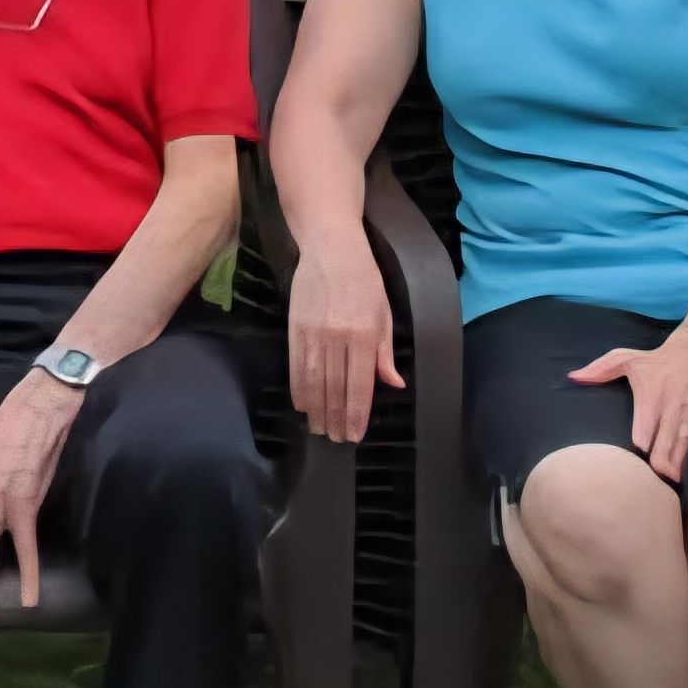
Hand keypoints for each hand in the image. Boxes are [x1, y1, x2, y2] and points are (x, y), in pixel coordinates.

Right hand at [286, 236, 400, 442]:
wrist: (330, 248)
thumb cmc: (365, 279)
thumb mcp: (384, 313)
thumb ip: (385, 352)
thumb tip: (393, 384)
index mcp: (365, 336)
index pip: (360, 386)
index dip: (357, 415)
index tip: (355, 435)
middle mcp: (338, 339)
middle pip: (335, 389)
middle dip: (335, 418)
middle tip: (336, 439)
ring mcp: (313, 335)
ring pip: (313, 382)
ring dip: (316, 410)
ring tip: (319, 429)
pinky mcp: (295, 328)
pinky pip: (296, 366)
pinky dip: (298, 388)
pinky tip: (301, 404)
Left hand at [571, 325, 687, 483]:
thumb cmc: (657, 359)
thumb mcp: (626, 358)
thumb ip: (600, 369)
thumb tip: (573, 377)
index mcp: (650, 398)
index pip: (646, 429)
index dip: (641, 444)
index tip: (634, 458)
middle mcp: (670, 410)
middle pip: (666, 443)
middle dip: (661, 463)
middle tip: (655, 481)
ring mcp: (686, 416)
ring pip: (681, 446)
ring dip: (676, 464)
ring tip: (670, 482)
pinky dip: (686, 454)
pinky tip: (681, 470)